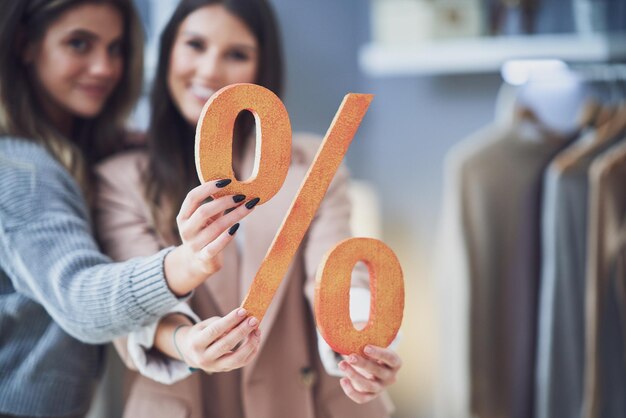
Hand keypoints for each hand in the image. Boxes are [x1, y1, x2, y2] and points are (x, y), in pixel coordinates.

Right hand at [165, 179, 259, 294]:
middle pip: (203, 211)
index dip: (208, 187)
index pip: (192, 197)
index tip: (227, 181)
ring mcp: (194, 245)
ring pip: (215, 228)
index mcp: (183, 217)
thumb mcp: (206, 218)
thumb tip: (235, 185)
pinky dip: (227, 237)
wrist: (196, 263)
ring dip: (234, 215)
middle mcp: (186, 230)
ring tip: (249, 206)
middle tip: (242, 195)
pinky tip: (237, 227)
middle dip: (224, 201)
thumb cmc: (205, 234)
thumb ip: (215, 204)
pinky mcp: (204, 257)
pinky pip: (216, 246)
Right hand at [176, 308, 260, 372]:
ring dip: (250, 343)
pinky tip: (256, 339)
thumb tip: (242, 321)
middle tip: (254, 320)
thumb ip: (222, 323)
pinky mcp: (225, 370)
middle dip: (242, 331)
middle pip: (226, 345)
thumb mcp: (205, 325)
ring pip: (236, 358)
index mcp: (196, 343)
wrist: (192, 353)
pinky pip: (242, 363)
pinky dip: (252, 351)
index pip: (215, 331)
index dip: (230, 320)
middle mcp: (204, 358)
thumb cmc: (202, 333)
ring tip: (258, 330)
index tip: (242, 311)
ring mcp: (215, 366)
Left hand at [338, 345, 401, 403]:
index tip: (366, 347)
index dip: (379, 353)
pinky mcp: (371, 396)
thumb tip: (353, 334)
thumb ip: (367, 342)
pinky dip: (351, 391)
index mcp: (395, 363)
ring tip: (342, 364)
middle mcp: (390, 377)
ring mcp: (381, 388)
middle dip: (363, 364)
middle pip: (378, 372)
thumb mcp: (373, 346)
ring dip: (354, 375)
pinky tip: (343, 380)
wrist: (372, 367)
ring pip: (369, 386)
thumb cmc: (373, 353)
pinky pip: (362, 398)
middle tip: (350, 357)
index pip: (390, 358)